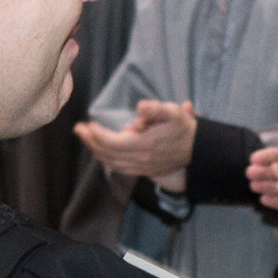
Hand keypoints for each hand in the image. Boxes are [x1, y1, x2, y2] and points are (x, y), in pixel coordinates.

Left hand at [72, 97, 200, 190]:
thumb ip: (156, 109)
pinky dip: (107, 160)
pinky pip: (119, 168)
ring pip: (111, 163)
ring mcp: (142, 168)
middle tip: (79, 129)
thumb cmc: (184, 128)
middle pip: (107, 153)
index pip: (112, 142)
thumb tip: (140, 107)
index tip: (89, 123)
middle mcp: (140, 160)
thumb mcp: (173, 113)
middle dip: (90, 141)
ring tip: (87, 139)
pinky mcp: (144, 171)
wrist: (198, 150)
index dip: (97, 134)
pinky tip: (102, 153)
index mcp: (144, 145)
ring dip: (96, 151)